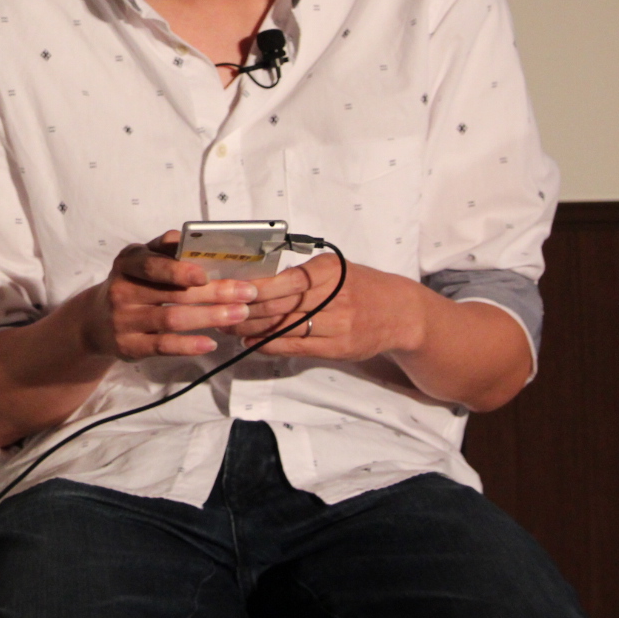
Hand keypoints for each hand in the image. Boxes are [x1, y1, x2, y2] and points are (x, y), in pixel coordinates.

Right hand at [81, 230, 260, 360]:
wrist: (95, 321)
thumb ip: (166, 249)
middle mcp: (122, 291)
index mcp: (128, 263)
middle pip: (172, 294)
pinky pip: (163, 346)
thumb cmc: (131, 283)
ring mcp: (124, 321)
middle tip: (247, 294)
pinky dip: (188, 345)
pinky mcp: (129, 347)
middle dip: (214, 294)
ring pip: (171, 320)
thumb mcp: (141, 260)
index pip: (153, 266)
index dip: (180, 270)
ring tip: (239, 314)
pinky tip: (210, 343)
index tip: (207, 274)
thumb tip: (195, 238)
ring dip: (209, 318)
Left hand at [234, 253, 428, 362]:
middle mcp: (334, 296)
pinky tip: (251, 341)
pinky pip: (296, 346)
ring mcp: (338, 324)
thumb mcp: (334, 270)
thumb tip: (256, 282)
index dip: (255, 288)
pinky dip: (270, 344)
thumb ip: (301, 276)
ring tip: (228, 326)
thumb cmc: (359, 286)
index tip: (229, 289)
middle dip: (246, 308)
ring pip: (286, 326)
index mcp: (329, 270)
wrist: (400, 313)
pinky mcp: (339, 347)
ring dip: (252, 328)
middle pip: (281, 304)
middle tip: (218, 310)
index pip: (285, 280)